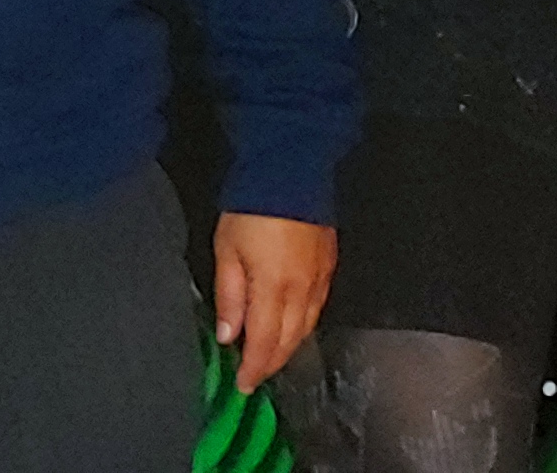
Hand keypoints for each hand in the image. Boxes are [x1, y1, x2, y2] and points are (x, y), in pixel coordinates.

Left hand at [212, 212, 333, 391]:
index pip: (265, 344)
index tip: (243, 384)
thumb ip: (229, 297)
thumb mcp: (227, 251)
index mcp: (274, 289)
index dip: (255, 369)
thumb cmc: (252, 208)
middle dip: (272, 363)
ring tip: (270, 355)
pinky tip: (292, 325)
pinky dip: (304, 323)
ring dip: (288, 346)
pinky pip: (318, 307)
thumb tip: (229, 335)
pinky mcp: (329, 265)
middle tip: (255, 374)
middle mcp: (302, 290)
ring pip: (307, 327)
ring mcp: (320, 278)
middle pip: (289, 341)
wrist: (289, 172)